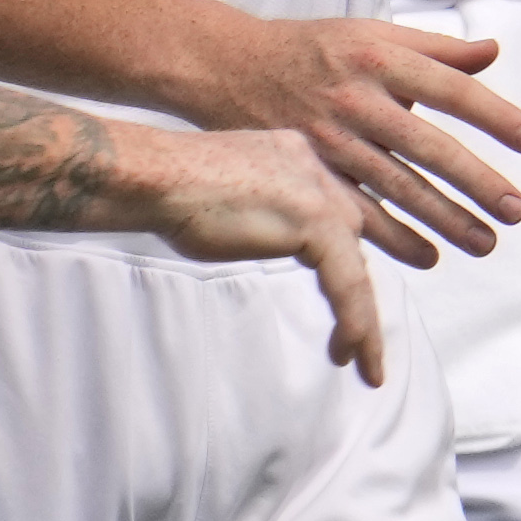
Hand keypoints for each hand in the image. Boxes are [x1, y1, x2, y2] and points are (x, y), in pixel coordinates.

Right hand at [137, 124, 390, 384]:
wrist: (157, 178)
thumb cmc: (170, 190)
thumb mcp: (229, 197)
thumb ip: (260, 212)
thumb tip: (262, 235)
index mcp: (294, 158)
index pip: (330, 215)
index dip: (338, 260)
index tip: (342, 299)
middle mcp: (313, 169)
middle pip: (351, 240)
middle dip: (355, 290)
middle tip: (357, 337)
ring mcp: (318, 192)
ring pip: (357, 266)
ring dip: (363, 318)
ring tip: (364, 363)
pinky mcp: (315, 220)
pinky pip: (347, 281)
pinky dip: (354, 321)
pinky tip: (350, 351)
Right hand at [195, 11, 520, 264]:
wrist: (227, 66)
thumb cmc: (310, 48)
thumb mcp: (369, 32)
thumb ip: (434, 48)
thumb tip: (492, 53)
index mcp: (378, 58)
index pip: (449, 88)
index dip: (494, 114)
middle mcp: (356, 99)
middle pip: (427, 145)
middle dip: (474, 180)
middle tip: (515, 210)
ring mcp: (329, 139)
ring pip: (396, 185)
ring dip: (443, 218)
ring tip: (485, 242)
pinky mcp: (306, 171)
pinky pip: (355, 210)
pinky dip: (392, 237)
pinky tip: (427, 256)